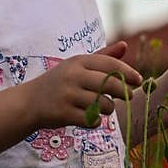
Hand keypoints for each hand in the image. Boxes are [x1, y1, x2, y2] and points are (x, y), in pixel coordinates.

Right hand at [28, 41, 142, 128]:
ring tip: (101, 107)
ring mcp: (67, 95)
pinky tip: (88, 117)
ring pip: (104, 105)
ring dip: (107, 109)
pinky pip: (93, 120)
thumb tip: (125, 46)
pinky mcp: (64, 113)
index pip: (110, 64)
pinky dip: (95, 121)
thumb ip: (102, 57)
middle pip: (111, 85)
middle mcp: (73, 76)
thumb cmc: (59, 83)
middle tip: (127, 96)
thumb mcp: (77, 66)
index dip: (128, 72)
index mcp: (77, 62)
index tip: (138, 80)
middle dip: (124, 92)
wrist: (29, 102)